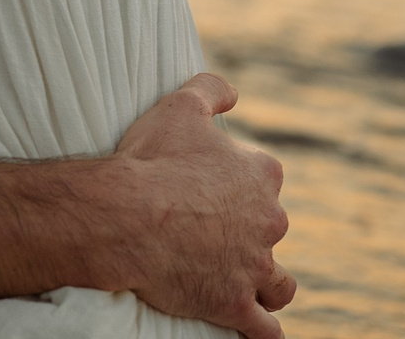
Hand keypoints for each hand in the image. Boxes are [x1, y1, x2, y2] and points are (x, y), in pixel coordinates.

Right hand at [109, 73, 294, 337]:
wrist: (126, 216)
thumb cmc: (151, 160)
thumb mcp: (180, 106)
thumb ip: (212, 91)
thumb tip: (234, 93)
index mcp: (262, 175)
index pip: (264, 181)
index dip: (237, 186)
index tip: (210, 192)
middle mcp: (269, 221)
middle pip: (270, 231)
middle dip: (249, 235)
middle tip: (210, 237)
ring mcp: (254, 266)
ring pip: (279, 284)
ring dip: (267, 286)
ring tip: (246, 287)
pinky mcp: (236, 304)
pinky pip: (265, 331)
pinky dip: (264, 333)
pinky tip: (258, 334)